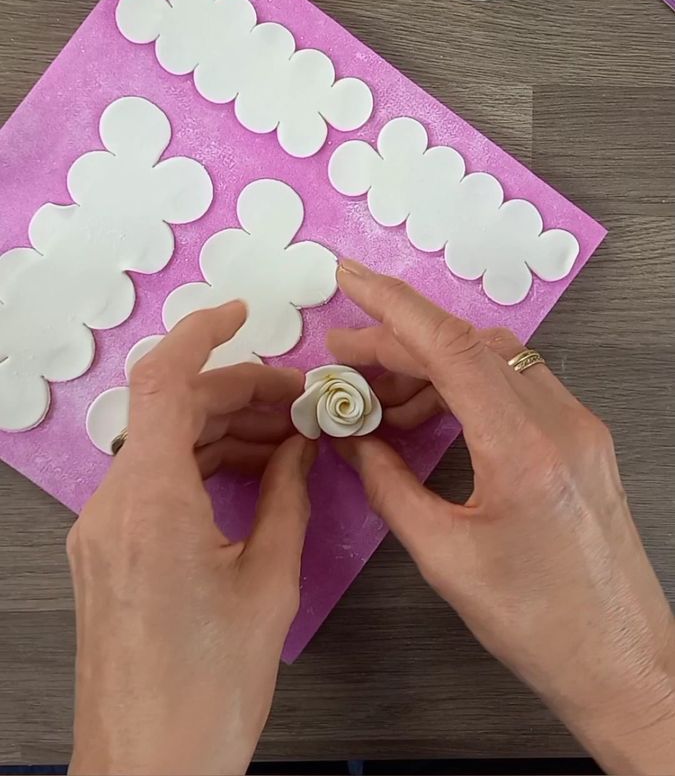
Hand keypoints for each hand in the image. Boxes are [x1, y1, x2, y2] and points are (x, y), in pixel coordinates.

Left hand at [68, 302, 314, 775]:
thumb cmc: (206, 696)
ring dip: (222, 430)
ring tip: (287, 439)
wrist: (148, 773)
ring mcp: (102, 531)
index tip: (244, 313)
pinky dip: (200, 465)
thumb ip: (286, 498)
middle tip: (299, 400)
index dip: (204, 334)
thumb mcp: (268, 585)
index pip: (164, 381)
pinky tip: (251, 475)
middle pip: (170, 411)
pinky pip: (151, 482)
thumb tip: (299, 448)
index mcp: (151, 503)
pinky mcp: (106, 554)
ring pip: (162, 444)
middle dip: (237, 393)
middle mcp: (113, 507)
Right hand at [330, 261, 674, 775]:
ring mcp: (577, 424)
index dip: (393, 306)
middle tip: (343, 358)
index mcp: (522, 447)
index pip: (451, 346)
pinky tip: (426, 415)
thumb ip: (388, 486)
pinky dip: (465, 387)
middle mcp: (558, 420)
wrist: (621, 662)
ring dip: (431, 365)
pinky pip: (515, 385)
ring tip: (377, 397)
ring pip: (493, 360)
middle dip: (398, 341)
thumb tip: (351, 439)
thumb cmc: (538, 624)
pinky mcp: (582, 438)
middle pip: (468, 346)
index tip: (349, 279)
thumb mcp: (444, 556)